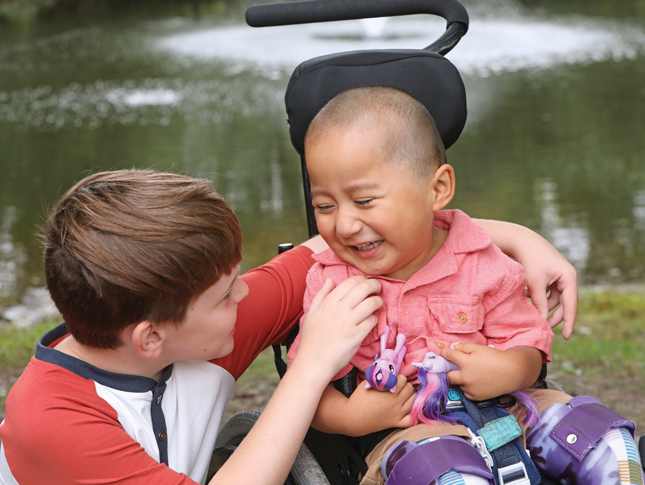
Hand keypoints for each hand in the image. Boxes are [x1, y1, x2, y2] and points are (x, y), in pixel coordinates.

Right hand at [296, 276, 382, 381]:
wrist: (313, 362)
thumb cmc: (312, 339)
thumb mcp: (311, 313)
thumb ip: (321, 295)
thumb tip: (330, 280)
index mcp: (329, 302)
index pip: (351, 281)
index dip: (362, 279)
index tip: (366, 283)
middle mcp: (339, 309)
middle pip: (364, 287)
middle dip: (375, 284)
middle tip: (378, 288)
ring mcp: (349, 322)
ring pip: (371, 302)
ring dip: (378, 301)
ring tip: (378, 304)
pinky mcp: (357, 335)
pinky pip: (372, 321)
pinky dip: (375, 319)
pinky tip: (371, 321)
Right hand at [344, 375, 413, 435]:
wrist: (354, 417)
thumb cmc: (359, 398)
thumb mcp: (368, 382)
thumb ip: (380, 376)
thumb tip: (389, 371)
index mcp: (389, 390)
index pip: (403, 379)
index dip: (398, 377)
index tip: (393, 379)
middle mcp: (396, 401)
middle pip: (409, 388)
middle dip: (404, 385)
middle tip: (397, 387)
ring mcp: (398, 413)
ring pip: (413, 400)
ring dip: (409, 396)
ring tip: (403, 395)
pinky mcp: (396, 423)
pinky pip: (412, 419)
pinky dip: (413, 414)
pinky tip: (409, 409)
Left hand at [441, 343, 540, 400]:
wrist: (512, 373)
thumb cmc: (496, 358)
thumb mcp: (479, 348)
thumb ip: (464, 347)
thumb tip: (454, 346)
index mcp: (465, 363)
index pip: (448, 356)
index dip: (444, 353)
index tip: (444, 352)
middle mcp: (465, 377)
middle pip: (447, 375)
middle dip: (446, 371)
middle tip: (449, 367)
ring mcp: (470, 388)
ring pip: (458, 384)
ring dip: (459, 379)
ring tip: (470, 373)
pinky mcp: (476, 397)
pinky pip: (466, 392)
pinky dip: (467, 387)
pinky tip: (476, 381)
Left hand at [478, 219, 577, 338]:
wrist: (522, 241)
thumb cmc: (530, 259)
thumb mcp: (535, 283)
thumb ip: (540, 302)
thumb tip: (543, 321)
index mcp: (569, 277)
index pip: (571, 304)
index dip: (569, 322)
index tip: (566, 337)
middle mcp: (567, 278)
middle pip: (564, 304)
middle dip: (553, 316)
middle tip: (543, 328)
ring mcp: (559, 277)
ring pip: (554, 300)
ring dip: (543, 307)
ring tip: (530, 310)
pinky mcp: (550, 277)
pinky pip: (547, 294)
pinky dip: (539, 299)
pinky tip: (526, 300)